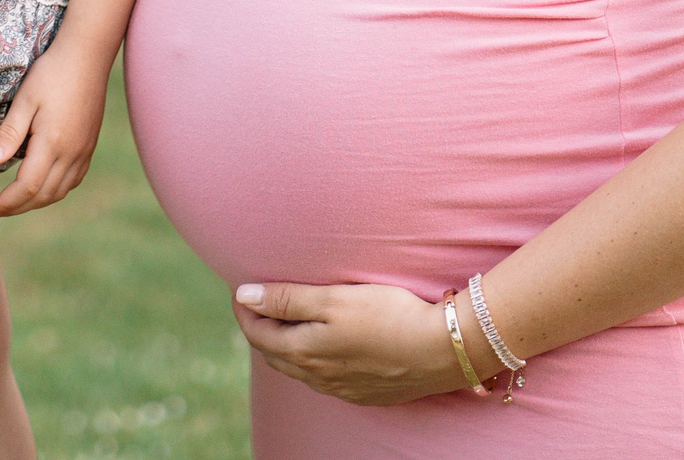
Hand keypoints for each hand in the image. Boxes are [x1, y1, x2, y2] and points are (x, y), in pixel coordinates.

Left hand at [0, 44, 106, 216]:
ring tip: (12, 200)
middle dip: (16, 208)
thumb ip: (9, 133)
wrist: (87, 56)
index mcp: (53, 144)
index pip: (26, 188)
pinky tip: (40, 183)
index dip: (5, 204)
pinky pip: (72, 180)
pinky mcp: (89, 146)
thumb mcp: (24, 100)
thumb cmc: (51, 73)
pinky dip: (53, 190)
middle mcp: (72, 154)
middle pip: (43, 196)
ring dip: (35, 202)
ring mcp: (84, 152)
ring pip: (59, 191)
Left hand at [232, 281, 494, 406]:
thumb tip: (244, 295)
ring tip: (286, 322)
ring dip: (286, 346)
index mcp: (304, 353)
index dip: (245, 310)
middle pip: (275, 354)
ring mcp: (342, 389)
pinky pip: (325, 379)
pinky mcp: (365, 394)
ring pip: (300, 369)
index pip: (258, 334)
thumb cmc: (387, 315)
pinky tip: (324, 347)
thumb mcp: (333, 299)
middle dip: (262, 329)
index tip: (241, 289)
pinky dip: (313, 360)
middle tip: (259, 304)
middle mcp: (318, 378)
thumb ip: (286, 299)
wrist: (442, 349)